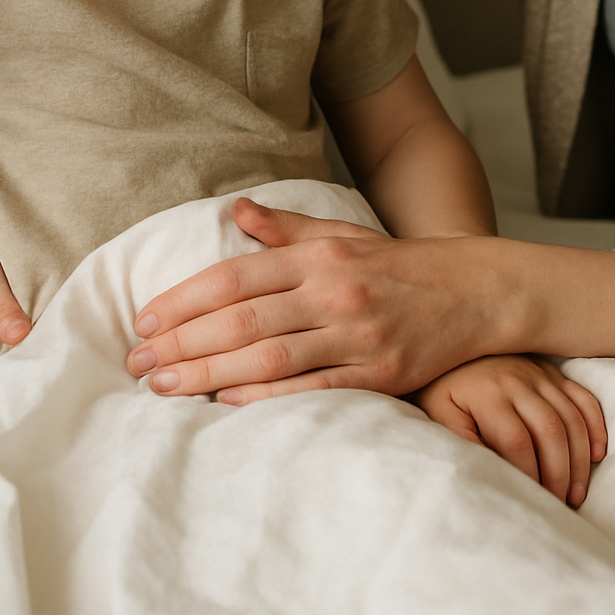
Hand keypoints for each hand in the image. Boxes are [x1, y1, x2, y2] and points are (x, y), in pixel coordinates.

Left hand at [127, 198, 494, 400]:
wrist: (477, 291)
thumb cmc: (398, 266)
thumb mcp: (342, 236)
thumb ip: (286, 229)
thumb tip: (236, 211)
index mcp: (317, 256)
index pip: (236, 276)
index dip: (185, 298)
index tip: (145, 319)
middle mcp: (333, 290)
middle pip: (243, 319)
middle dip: (183, 342)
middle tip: (137, 361)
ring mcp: (358, 333)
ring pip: (270, 356)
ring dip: (209, 373)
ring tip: (164, 387)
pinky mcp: (382, 373)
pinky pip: (316, 388)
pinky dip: (270, 396)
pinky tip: (228, 403)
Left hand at [414, 356, 607, 507]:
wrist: (447, 346)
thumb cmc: (441, 390)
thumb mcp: (439, 416)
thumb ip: (462, 443)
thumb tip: (488, 476)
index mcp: (488, 394)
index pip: (517, 443)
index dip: (529, 476)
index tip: (531, 502)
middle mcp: (518, 379)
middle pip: (551, 431)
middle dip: (560, 474)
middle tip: (560, 506)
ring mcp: (538, 373)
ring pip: (572, 418)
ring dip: (580, 459)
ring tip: (577, 493)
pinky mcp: (551, 371)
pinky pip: (583, 397)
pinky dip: (595, 425)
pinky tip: (597, 454)